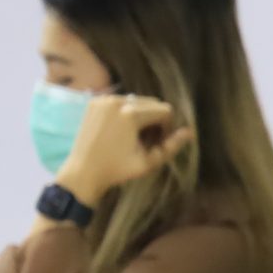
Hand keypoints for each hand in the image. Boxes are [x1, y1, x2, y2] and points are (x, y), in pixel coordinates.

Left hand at [54, 94, 193, 202]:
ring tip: (133, 137)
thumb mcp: (148, 163)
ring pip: (136, 101)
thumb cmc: (117, 170)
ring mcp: (104, 99)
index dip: (167, 127)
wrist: (82, 172)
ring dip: (141, 115)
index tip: (158, 143)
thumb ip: (171, 146)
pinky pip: (120, 102)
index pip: (165, 110)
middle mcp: (118, 100)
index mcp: (131, 114)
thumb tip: (190, 132)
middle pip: (152, 103)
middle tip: (146, 141)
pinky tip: (119, 131)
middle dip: (155, 120)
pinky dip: (125, 113)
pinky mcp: (95, 102)